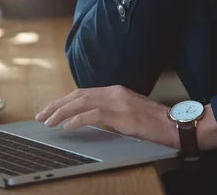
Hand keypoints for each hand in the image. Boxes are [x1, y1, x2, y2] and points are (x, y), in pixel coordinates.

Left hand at [35, 85, 178, 148]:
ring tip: (49, 121)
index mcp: (116, 91)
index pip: (84, 92)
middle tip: (42, 114)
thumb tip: (94, 116)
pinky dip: (77, 120)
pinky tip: (68, 126)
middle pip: (79, 94)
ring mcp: (118, 102)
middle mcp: (115, 92)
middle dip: (57, 104)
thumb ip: (113, 109)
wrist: (174, 123)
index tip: (51, 108)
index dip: (65, 100)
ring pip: (82, 102)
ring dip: (62, 112)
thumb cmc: (154, 120)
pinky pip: (94, 115)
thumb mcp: (130, 110)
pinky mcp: (122, 115)